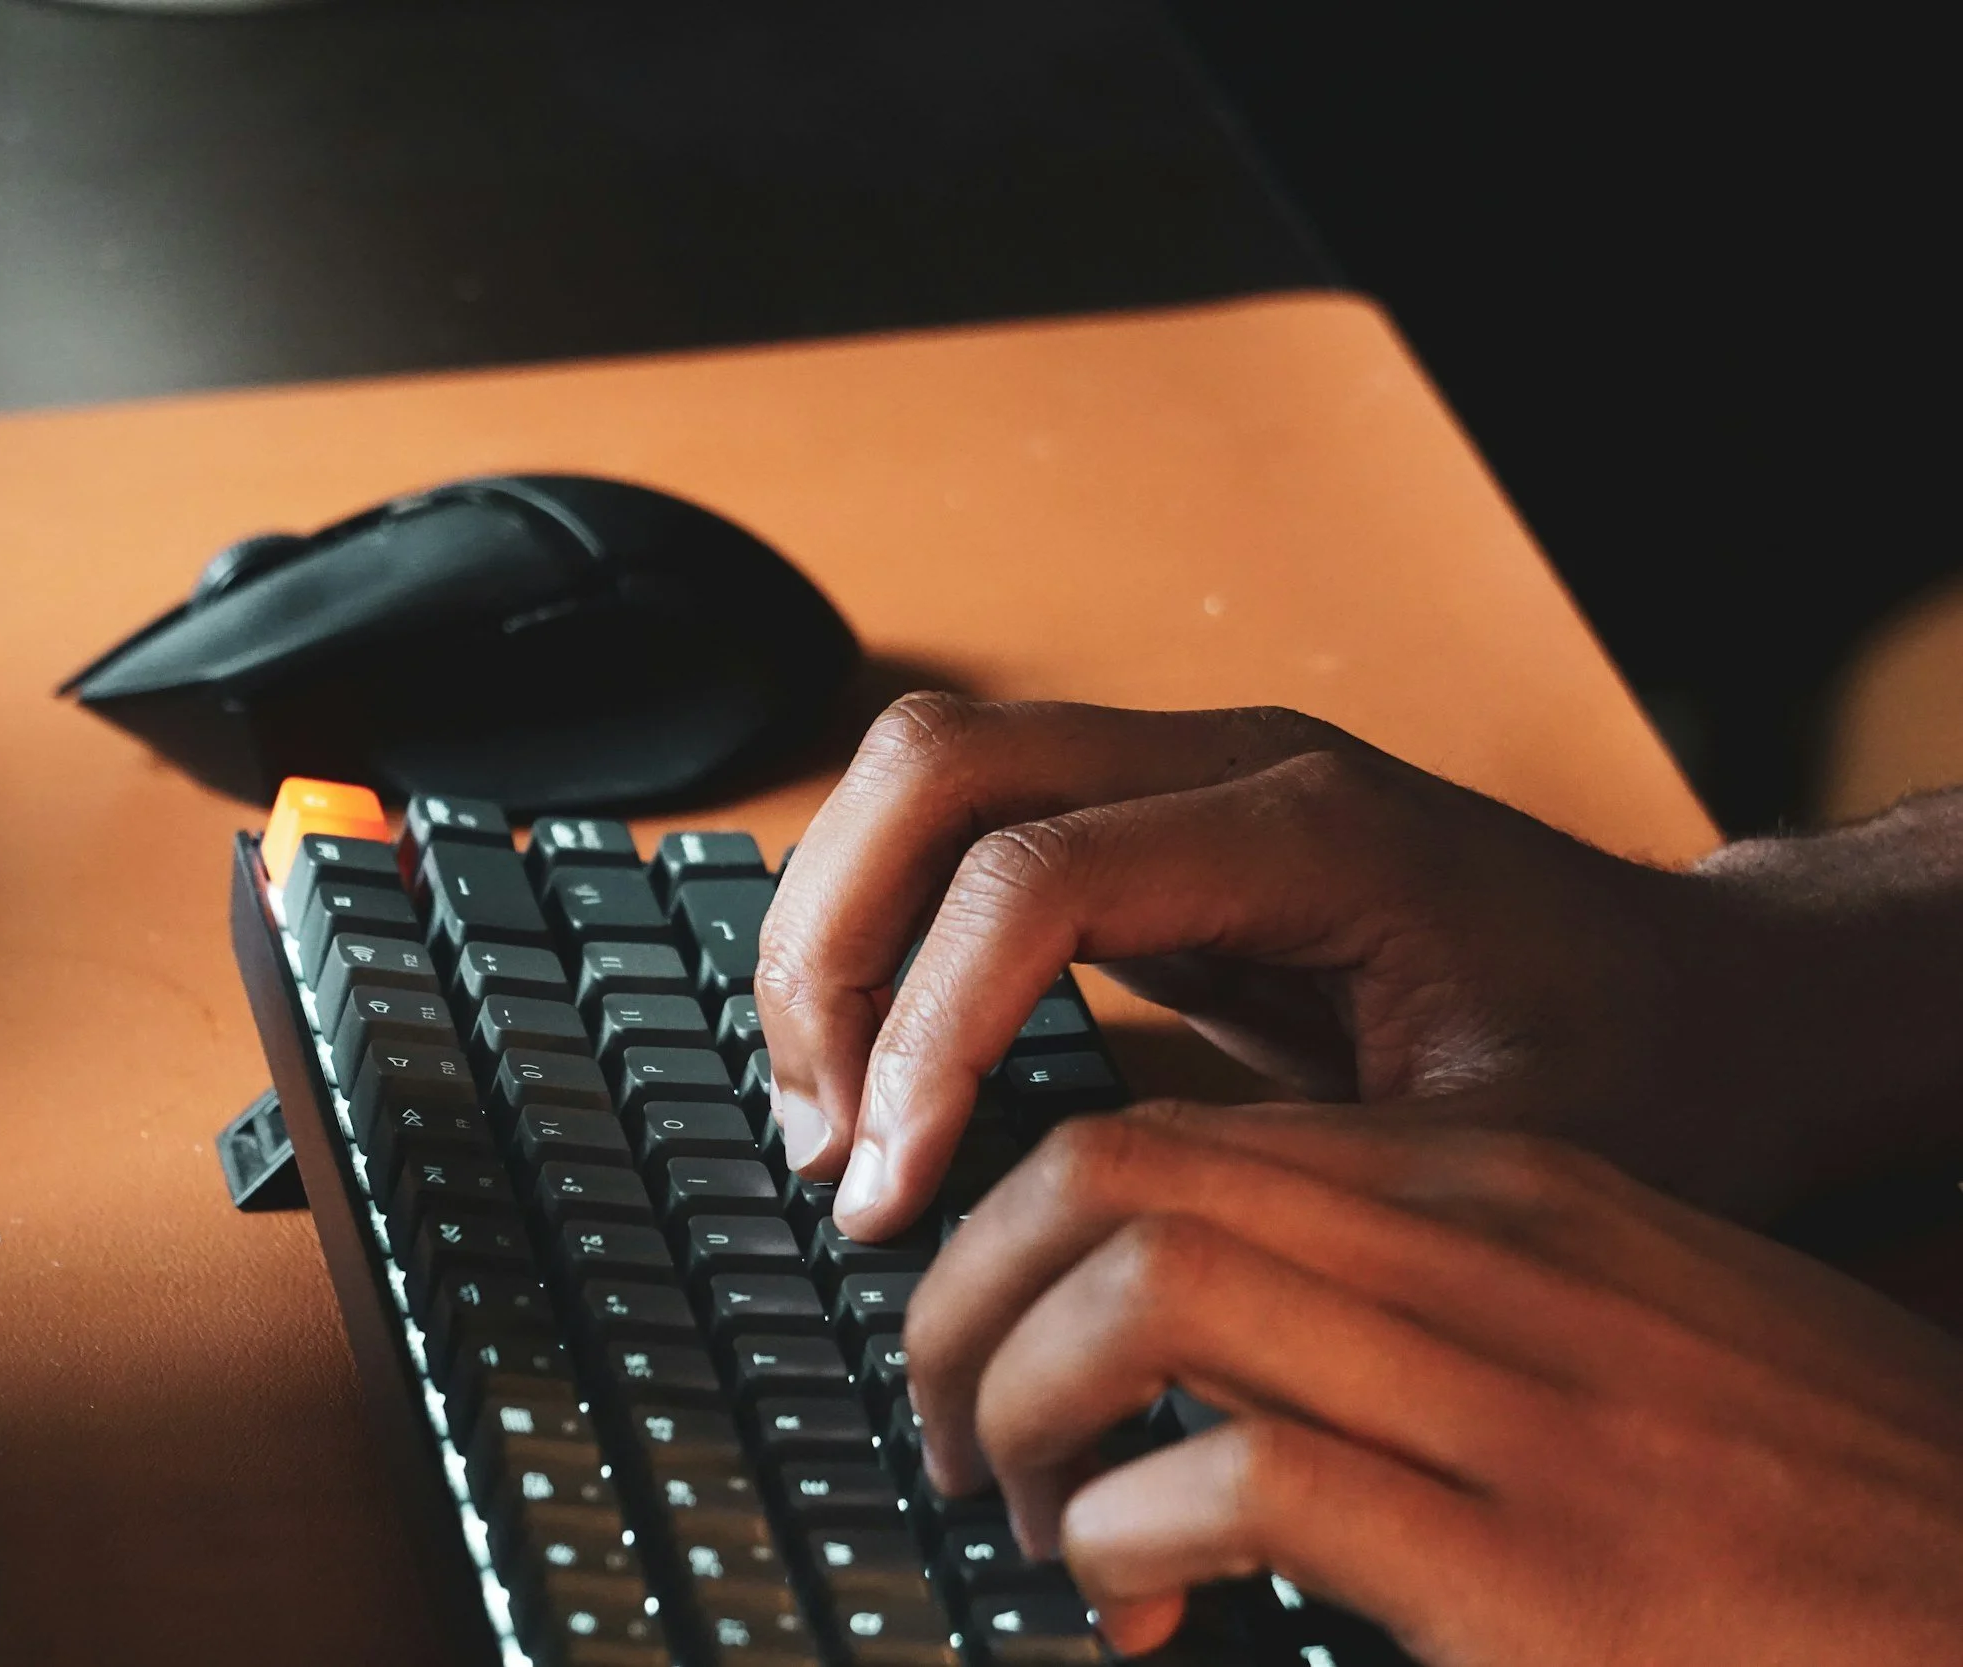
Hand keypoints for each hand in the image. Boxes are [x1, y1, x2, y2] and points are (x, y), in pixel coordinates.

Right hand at [754, 694, 1962, 1238]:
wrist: (1713, 1001)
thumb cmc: (1632, 1072)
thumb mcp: (1489, 1159)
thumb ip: (1285, 1176)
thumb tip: (1070, 1244)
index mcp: (1315, 827)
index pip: (1041, 872)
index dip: (931, 1029)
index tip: (892, 1186)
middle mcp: (1228, 764)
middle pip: (936, 765)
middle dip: (833, 948)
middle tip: (824, 1138)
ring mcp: (1182, 778)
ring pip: (923, 774)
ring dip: (835, 932)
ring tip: (829, 1111)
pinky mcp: (1152, 828)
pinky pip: (961, 832)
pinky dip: (884, 935)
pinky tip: (878, 1065)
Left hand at [904, 1107, 1962, 1663]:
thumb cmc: (1815, 1494)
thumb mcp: (1620, 1336)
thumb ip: (1426, 1304)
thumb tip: (1214, 1355)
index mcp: (1502, 1192)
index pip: (1182, 1135)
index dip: (1029, 1232)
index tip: (992, 1338)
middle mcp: (1490, 1252)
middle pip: (1115, 1179)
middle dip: (970, 1296)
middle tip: (956, 1427)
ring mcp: (1516, 1397)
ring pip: (1145, 1295)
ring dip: (1021, 1407)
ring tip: (1032, 1518)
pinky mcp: (1535, 1563)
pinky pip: (1235, 1482)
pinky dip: (1123, 1537)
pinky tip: (1135, 1603)